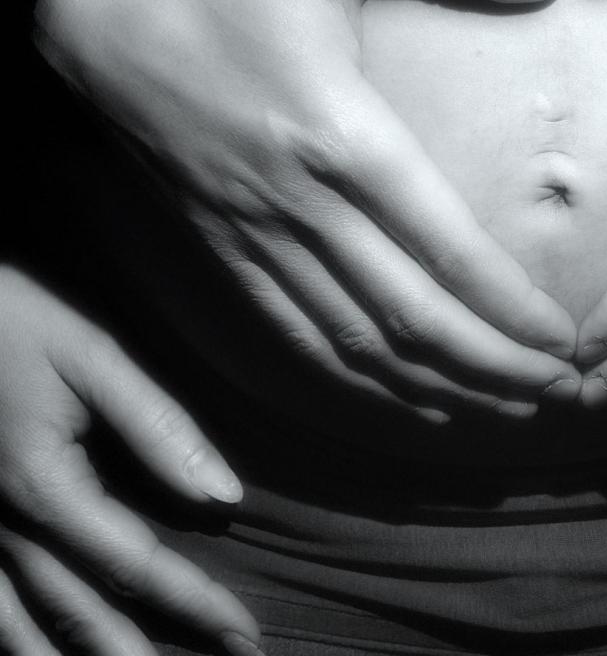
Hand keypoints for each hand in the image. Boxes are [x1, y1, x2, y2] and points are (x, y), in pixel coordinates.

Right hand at [0, 266, 260, 654]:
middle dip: (145, 654)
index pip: (136, 565)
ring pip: (17, 629)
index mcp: (45, 488)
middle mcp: (2, 526)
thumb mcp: (91, 356)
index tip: (244, 635)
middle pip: (78, 613)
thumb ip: (157, 426)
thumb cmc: (10, 321)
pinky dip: (16, 641)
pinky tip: (40, 654)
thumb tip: (223, 495)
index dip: (195, 604)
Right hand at [35, 0, 580, 424]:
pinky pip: (295, 335)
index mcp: (337, 134)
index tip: (561, 342)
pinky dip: (355, 380)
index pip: (444, 247)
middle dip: (490, 369)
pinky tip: (402, 397)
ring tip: (500, 413)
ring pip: (354, 344)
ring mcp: (255, 236)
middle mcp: (299, 204)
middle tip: (555, 394)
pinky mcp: (224, 249)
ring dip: (433, 388)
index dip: (509, 307)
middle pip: (408, 318)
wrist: (89, 3)